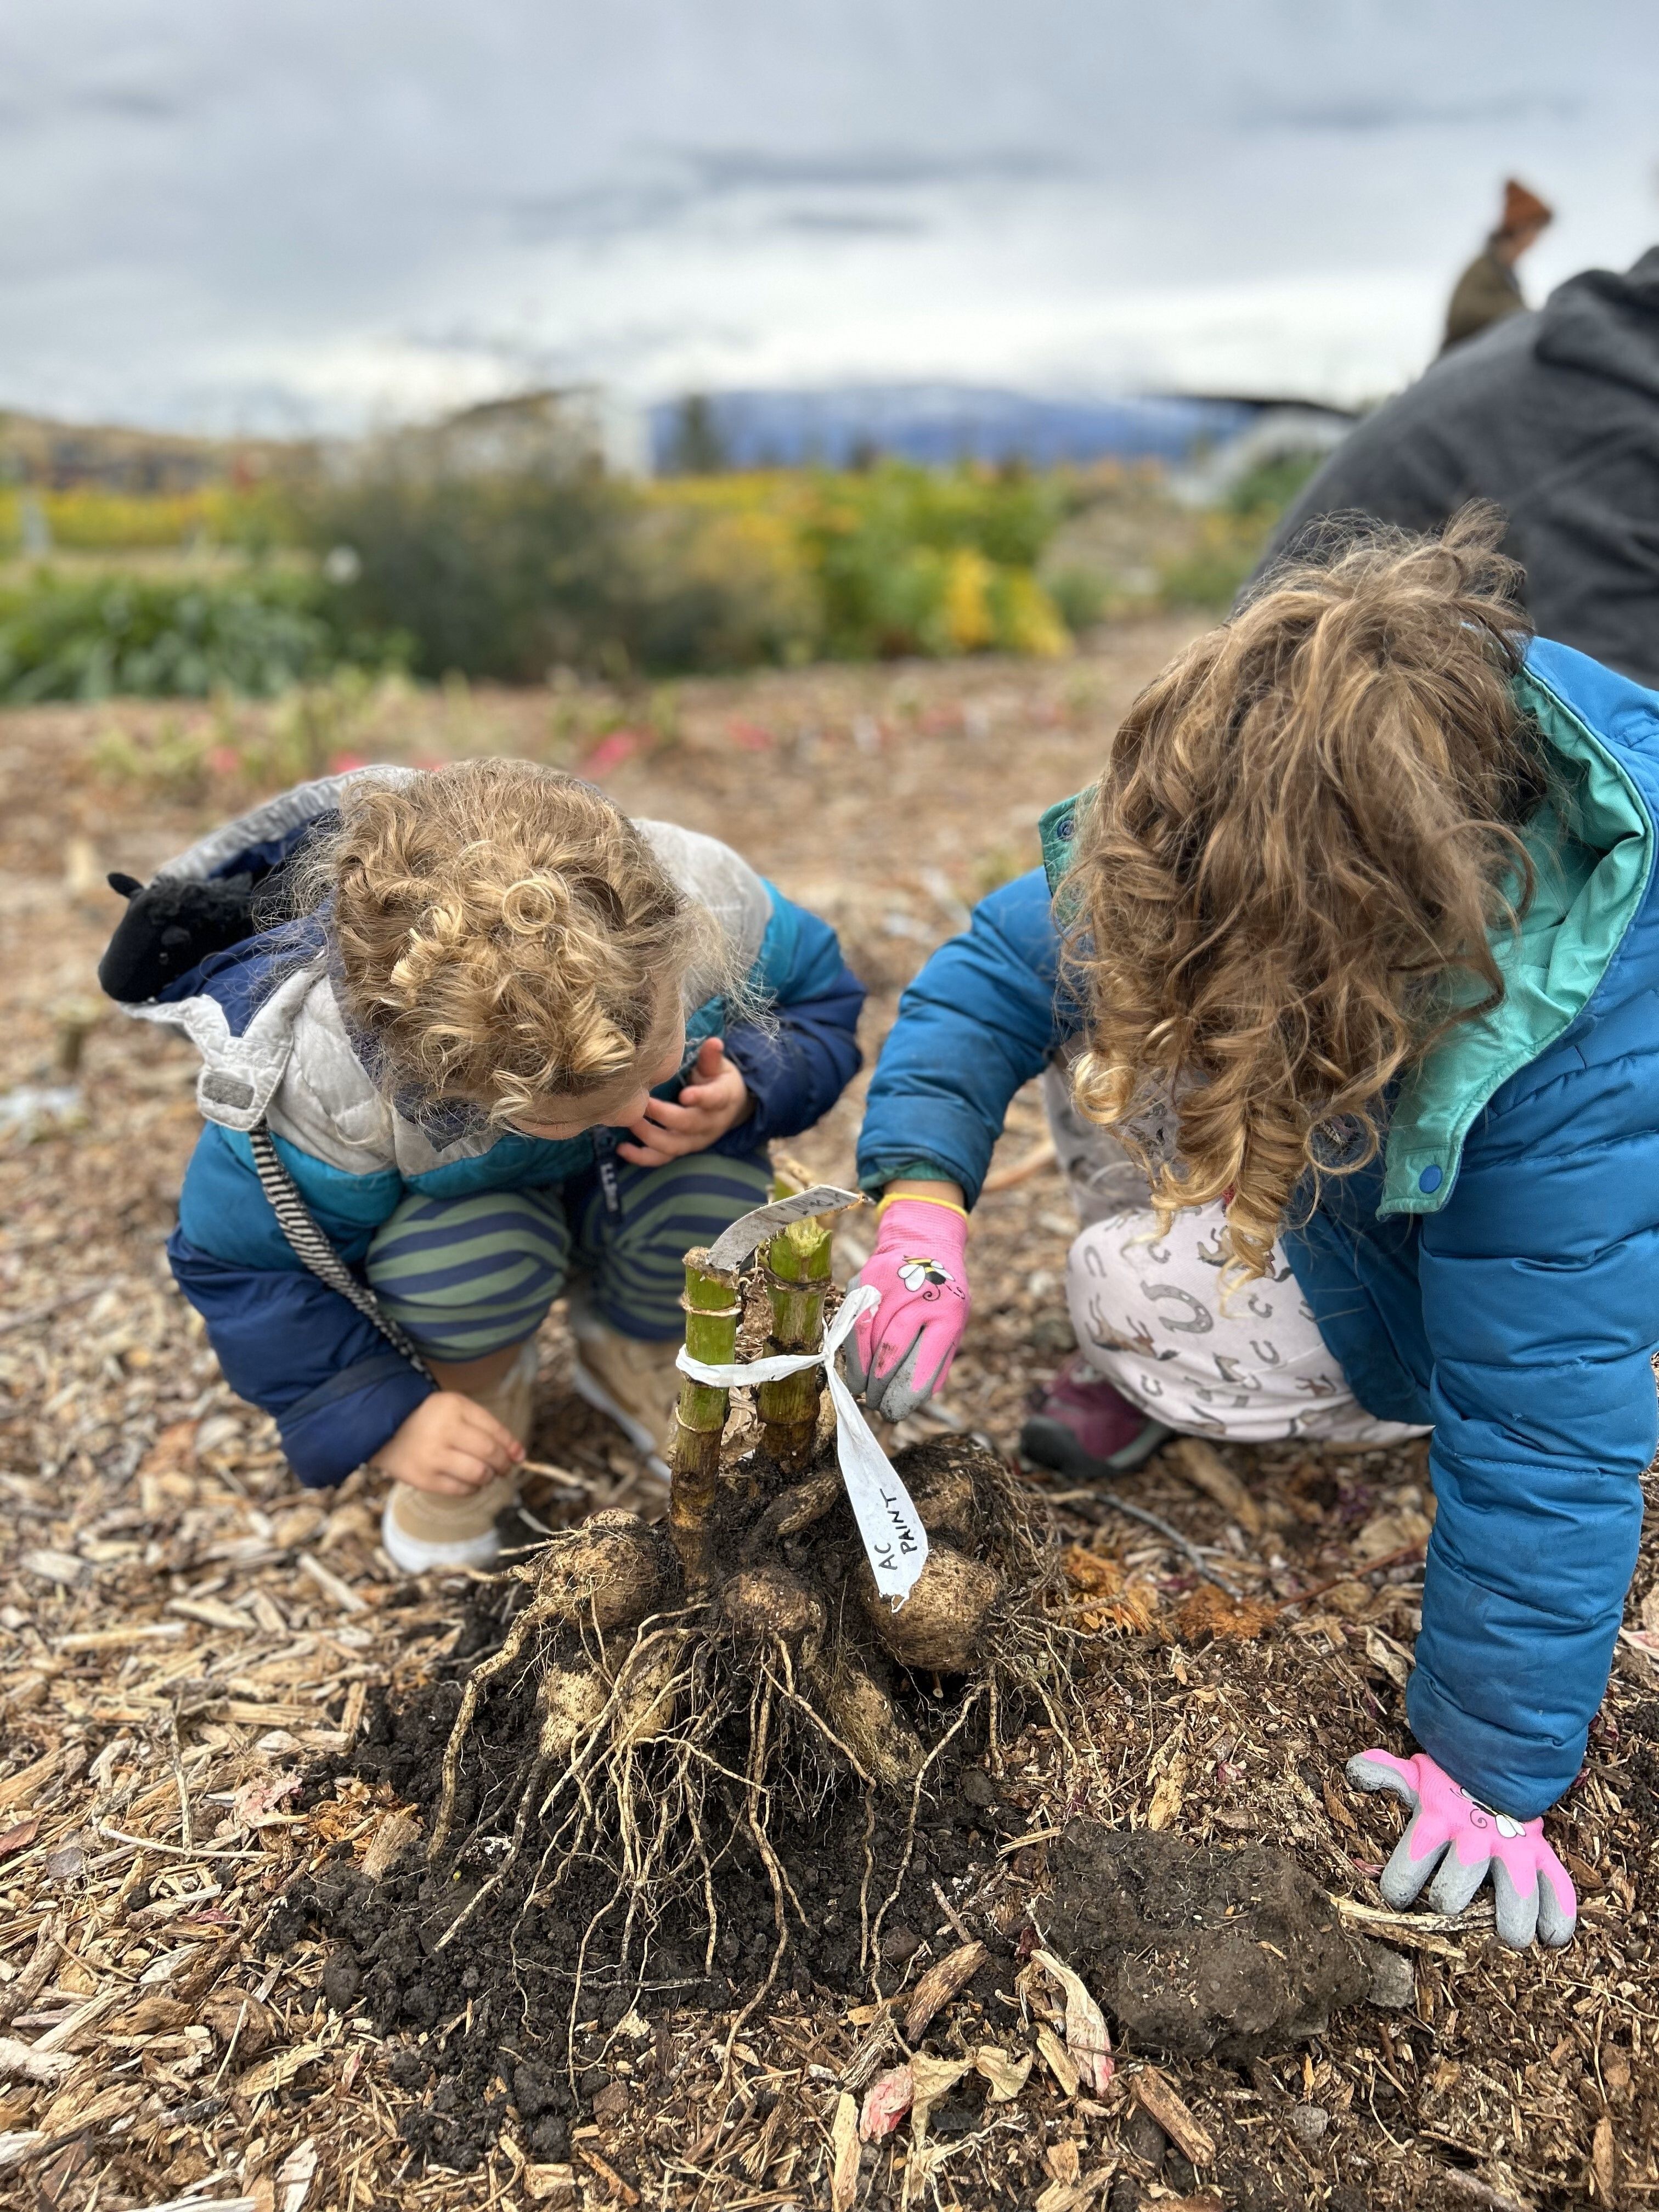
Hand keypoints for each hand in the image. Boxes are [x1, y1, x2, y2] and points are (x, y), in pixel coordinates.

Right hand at [370, 1390, 524, 1496]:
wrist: (385, 1429)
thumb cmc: (430, 1418)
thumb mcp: (457, 1408)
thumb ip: (488, 1426)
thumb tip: (519, 1455)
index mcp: (454, 1407)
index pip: (495, 1431)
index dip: (511, 1446)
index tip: (519, 1455)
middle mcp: (444, 1431)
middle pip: (489, 1454)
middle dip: (503, 1464)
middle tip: (504, 1468)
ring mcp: (432, 1457)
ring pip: (478, 1474)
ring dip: (489, 1477)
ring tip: (485, 1474)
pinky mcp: (423, 1479)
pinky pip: (460, 1490)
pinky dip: (472, 1488)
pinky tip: (469, 1481)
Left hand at [617, 1036, 751, 1165]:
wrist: (727, 1107)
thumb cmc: (717, 1080)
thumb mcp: (719, 1067)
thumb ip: (711, 1058)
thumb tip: (714, 1042)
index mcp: (723, 1100)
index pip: (714, 1100)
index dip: (700, 1098)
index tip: (685, 1095)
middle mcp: (710, 1124)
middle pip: (689, 1125)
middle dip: (664, 1116)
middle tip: (642, 1102)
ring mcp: (695, 1141)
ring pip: (673, 1146)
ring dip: (649, 1136)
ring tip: (630, 1121)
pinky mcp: (680, 1149)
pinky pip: (661, 1159)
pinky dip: (641, 1157)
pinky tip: (622, 1148)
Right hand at [844, 1193, 970, 1420]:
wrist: (923, 1241)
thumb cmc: (941, 1295)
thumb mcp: (953, 1326)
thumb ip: (937, 1362)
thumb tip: (912, 1400)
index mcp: (948, 1310)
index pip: (924, 1360)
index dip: (907, 1393)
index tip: (896, 1412)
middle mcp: (916, 1294)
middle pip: (890, 1353)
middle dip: (882, 1388)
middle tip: (879, 1408)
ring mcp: (885, 1285)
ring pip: (865, 1342)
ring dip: (863, 1376)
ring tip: (867, 1393)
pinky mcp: (862, 1281)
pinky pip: (851, 1326)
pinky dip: (853, 1354)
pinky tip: (857, 1370)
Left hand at [1346, 1747, 1575, 1949]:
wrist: (1499, 1762)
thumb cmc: (1449, 1784)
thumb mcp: (1416, 1776)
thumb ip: (1385, 1773)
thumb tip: (1355, 1770)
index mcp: (1439, 1819)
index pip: (1413, 1856)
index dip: (1399, 1883)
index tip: (1395, 1897)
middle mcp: (1476, 1836)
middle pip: (1460, 1880)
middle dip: (1450, 1899)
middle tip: (1448, 1905)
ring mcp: (1513, 1848)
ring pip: (1516, 1891)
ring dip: (1513, 1919)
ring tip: (1510, 1937)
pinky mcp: (1542, 1856)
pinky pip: (1558, 1887)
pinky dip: (1560, 1915)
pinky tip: (1552, 1939)